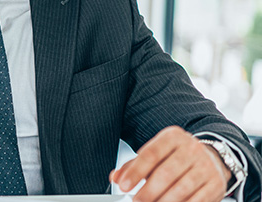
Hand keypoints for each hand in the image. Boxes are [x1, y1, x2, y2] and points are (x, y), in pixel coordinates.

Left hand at [110, 126, 230, 201]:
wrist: (213, 158)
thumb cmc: (176, 157)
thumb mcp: (155, 154)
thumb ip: (134, 165)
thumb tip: (116, 177)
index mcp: (173, 137)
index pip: (150, 154)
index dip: (135, 172)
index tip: (123, 186)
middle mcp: (191, 149)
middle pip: (165, 173)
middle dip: (147, 191)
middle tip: (136, 200)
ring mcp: (206, 166)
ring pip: (181, 189)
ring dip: (163, 201)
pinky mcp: (216, 184)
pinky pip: (198, 200)